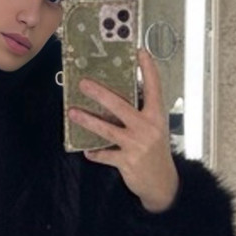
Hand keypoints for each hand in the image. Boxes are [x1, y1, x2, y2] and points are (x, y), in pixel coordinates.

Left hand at [69, 48, 180, 211]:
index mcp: (157, 116)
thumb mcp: (154, 129)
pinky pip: (105, 155)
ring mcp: (137, 145)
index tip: (140, 51)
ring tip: (72, 112)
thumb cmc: (156, 151)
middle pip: (121, 106)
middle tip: (83, 83)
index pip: (154, 88)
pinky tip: (86, 150)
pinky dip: (95, 153)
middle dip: (100, 94)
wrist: (163, 183)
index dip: (148, 69)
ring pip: (107, 129)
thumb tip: (115, 98)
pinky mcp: (127, 161)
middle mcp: (148, 128)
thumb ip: (139, 113)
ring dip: (88, 121)